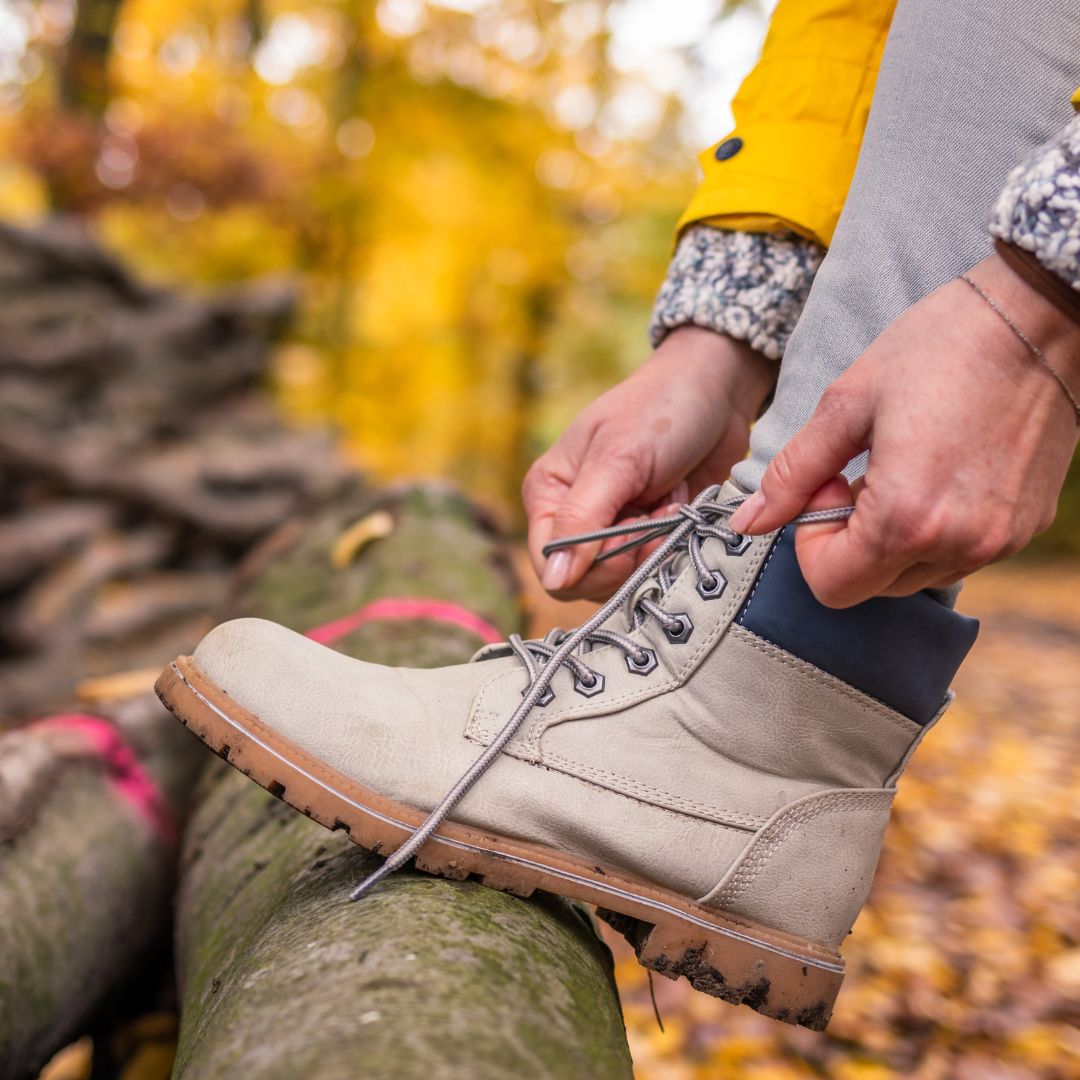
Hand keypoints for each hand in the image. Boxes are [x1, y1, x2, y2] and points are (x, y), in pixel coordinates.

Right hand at [524, 327, 774, 600]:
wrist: (718, 391)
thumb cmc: (661, 410)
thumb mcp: (617, 459)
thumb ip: (583, 520)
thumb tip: (552, 582)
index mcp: (549, 494)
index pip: (550, 565)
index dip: (591, 563)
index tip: (628, 530)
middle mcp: (573, 517)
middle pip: (587, 580)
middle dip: (628, 555)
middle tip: (654, 511)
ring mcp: (613, 529)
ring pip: (623, 580)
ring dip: (654, 548)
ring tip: (669, 502)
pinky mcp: (648, 535)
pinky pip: (654, 568)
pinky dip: (672, 546)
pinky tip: (680, 508)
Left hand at [729, 252, 1079, 606]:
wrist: (1040, 315)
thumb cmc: (940, 347)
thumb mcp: (846, 405)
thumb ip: (791, 474)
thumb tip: (746, 522)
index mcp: (906, 518)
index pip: (831, 586)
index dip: (811, 541)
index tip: (827, 485)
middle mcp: (960, 544)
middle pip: (870, 586)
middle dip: (847, 541)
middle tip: (857, 474)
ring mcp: (998, 541)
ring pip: (912, 576)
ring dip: (889, 538)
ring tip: (900, 469)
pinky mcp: (1025, 529)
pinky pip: (956, 556)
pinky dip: (931, 531)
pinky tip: (936, 473)